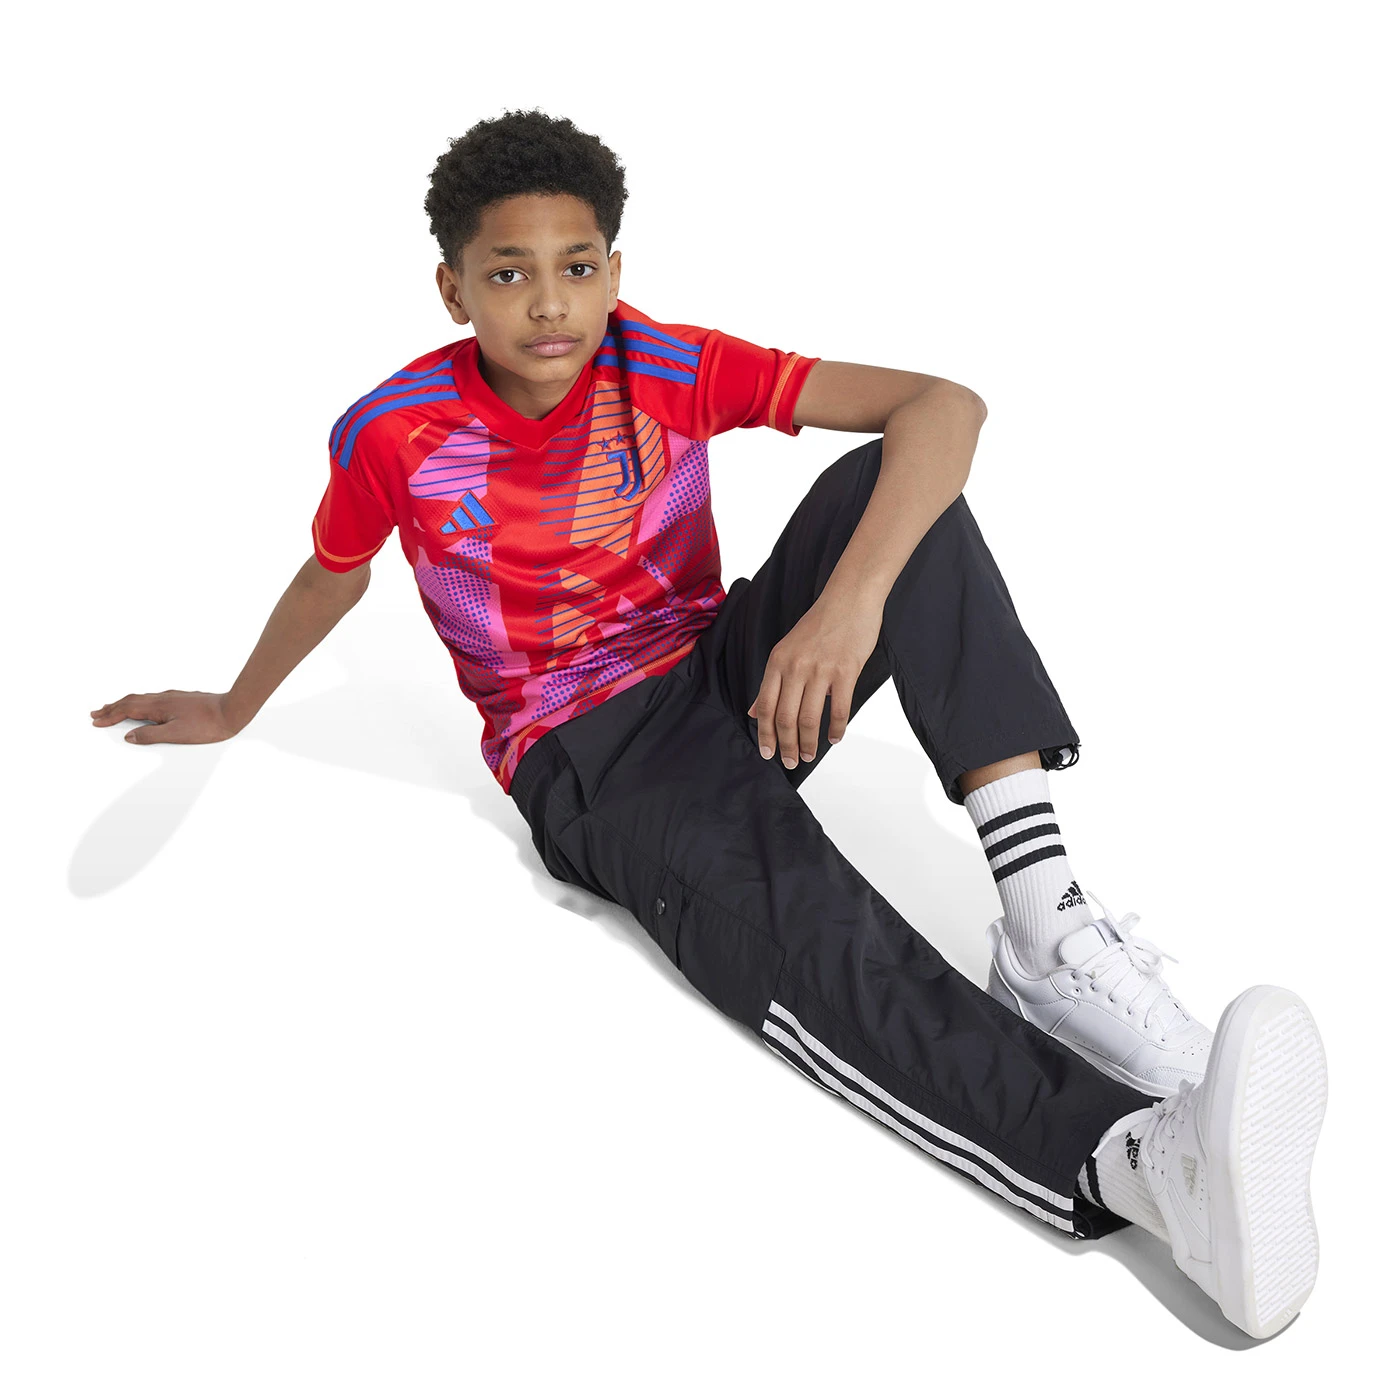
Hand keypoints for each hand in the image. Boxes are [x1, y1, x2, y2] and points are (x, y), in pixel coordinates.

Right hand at [90, 690, 240, 744]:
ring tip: (113, 708)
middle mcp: (162, 698)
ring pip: (141, 698)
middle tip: (96, 713)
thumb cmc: (208, 725)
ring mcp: (172, 697)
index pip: (126, 709)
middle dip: (111, 707)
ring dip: (124, 704)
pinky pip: (152, 699)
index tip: (95, 720)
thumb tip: (129, 736)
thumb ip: (151, 735)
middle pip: (130, 701)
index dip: (109, 716)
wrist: (233, 710)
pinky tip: (144, 706)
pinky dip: (140, 703)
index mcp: (158, 706)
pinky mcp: (181, 699)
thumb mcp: (177, 735)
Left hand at [746, 593, 882, 767]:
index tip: (767, 753)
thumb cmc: (819, 624)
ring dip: (808, 743)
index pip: (765, 706)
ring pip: (809, 718)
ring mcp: (820, 669)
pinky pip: (839, 709)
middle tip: (789, 762)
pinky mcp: (845, 671)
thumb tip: (752, 711)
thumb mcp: (785, 649)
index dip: (765, 734)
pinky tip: (835, 739)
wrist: (849, 599)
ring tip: (808, 755)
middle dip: (786, 745)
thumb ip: (771, 682)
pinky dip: (836, 729)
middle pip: (785, 717)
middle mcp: (795, 667)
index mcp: (777, 661)